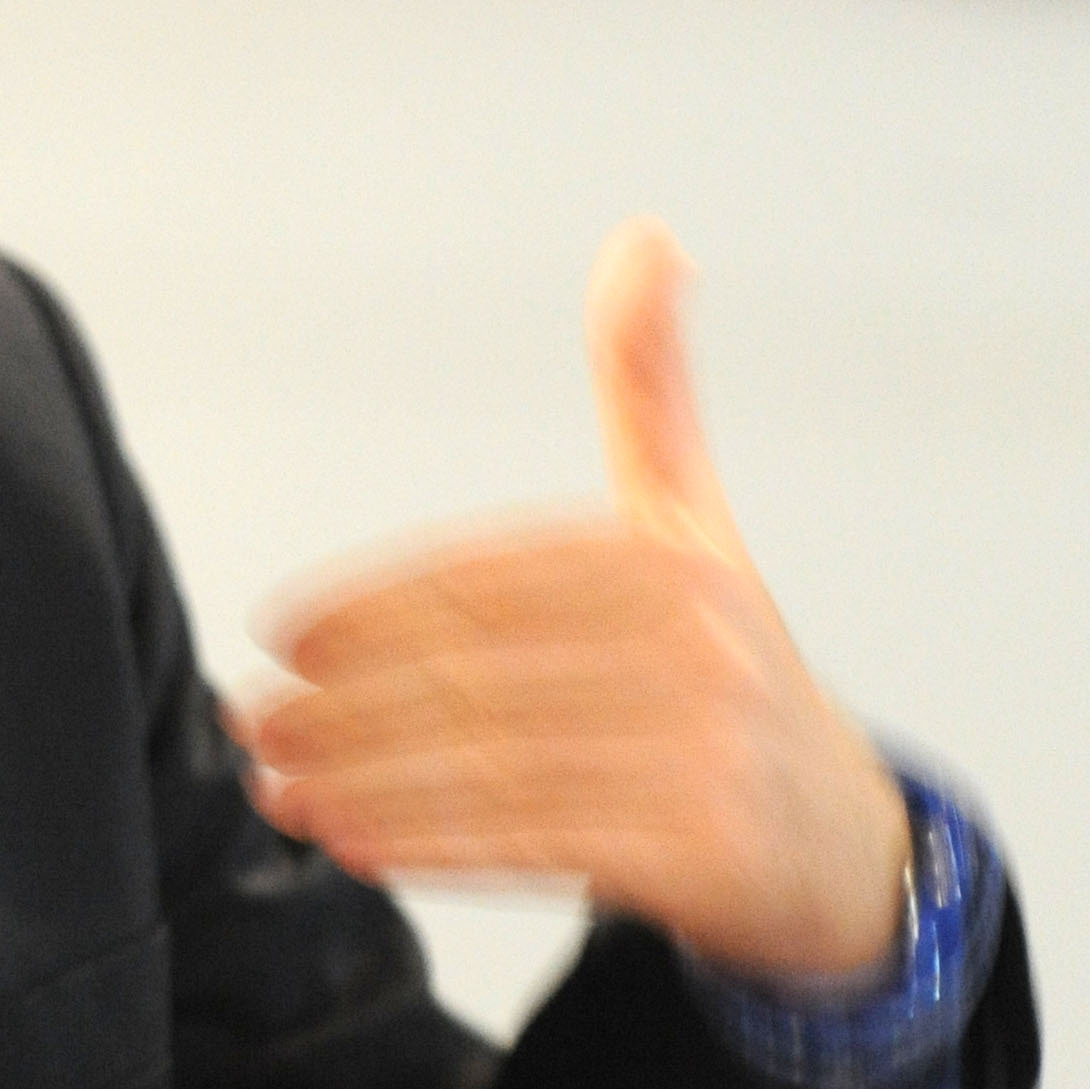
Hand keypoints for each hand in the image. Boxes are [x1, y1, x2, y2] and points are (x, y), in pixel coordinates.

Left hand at [243, 219, 909, 979]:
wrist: (841, 842)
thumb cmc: (732, 667)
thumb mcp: (694, 520)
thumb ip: (649, 387)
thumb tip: (645, 235)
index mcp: (672, 562)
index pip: (488, 581)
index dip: (371, 607)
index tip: (278, 633)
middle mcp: (694, 653)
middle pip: (476, 677)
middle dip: (344, 702)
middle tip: (248, 717)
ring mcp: (701, 758)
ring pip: (489, 766)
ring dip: (364, 778)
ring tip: (274, 782)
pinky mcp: (696, 853)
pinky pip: (529, 843)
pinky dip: (428, 845)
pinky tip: (351, 839)